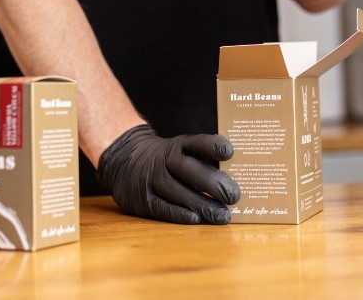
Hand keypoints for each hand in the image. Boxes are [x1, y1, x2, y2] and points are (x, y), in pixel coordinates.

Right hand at [96, 124, 239, 224]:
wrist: (125, 162)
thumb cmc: (168, 162)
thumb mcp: (182, 153)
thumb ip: (205, 162)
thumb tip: (237, 181)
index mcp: (177, 146)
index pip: (196, 143)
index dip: (212, 146)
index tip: (229, 151)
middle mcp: (163, 160)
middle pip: (188, 169)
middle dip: (212, 182)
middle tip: (234, 196)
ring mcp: (151, 179)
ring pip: (177, 192)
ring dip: (202, 205)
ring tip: (223, 216)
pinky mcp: (143, 199)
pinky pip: (162, 207)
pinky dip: (179, 214)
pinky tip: (196, 219)